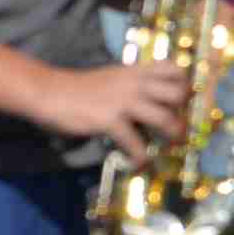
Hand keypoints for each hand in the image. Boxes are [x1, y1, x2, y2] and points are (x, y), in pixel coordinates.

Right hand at [35, 62, 186, 162]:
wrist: (49, 92)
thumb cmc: (76, 88)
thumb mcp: (110, 78)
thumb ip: (129, 86)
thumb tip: (142, 103)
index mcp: (135, 72)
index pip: (175, 69)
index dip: (184, 85)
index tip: (179, 101)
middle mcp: (135, 85)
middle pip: (178, 94)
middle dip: (183, 113)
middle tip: (176, 127)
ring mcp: (124, 102)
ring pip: (165, 118)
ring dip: (172, 135)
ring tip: (169, 147)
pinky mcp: (109, 121)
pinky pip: (135, 143)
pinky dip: (141, 158)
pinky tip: (138, 165)